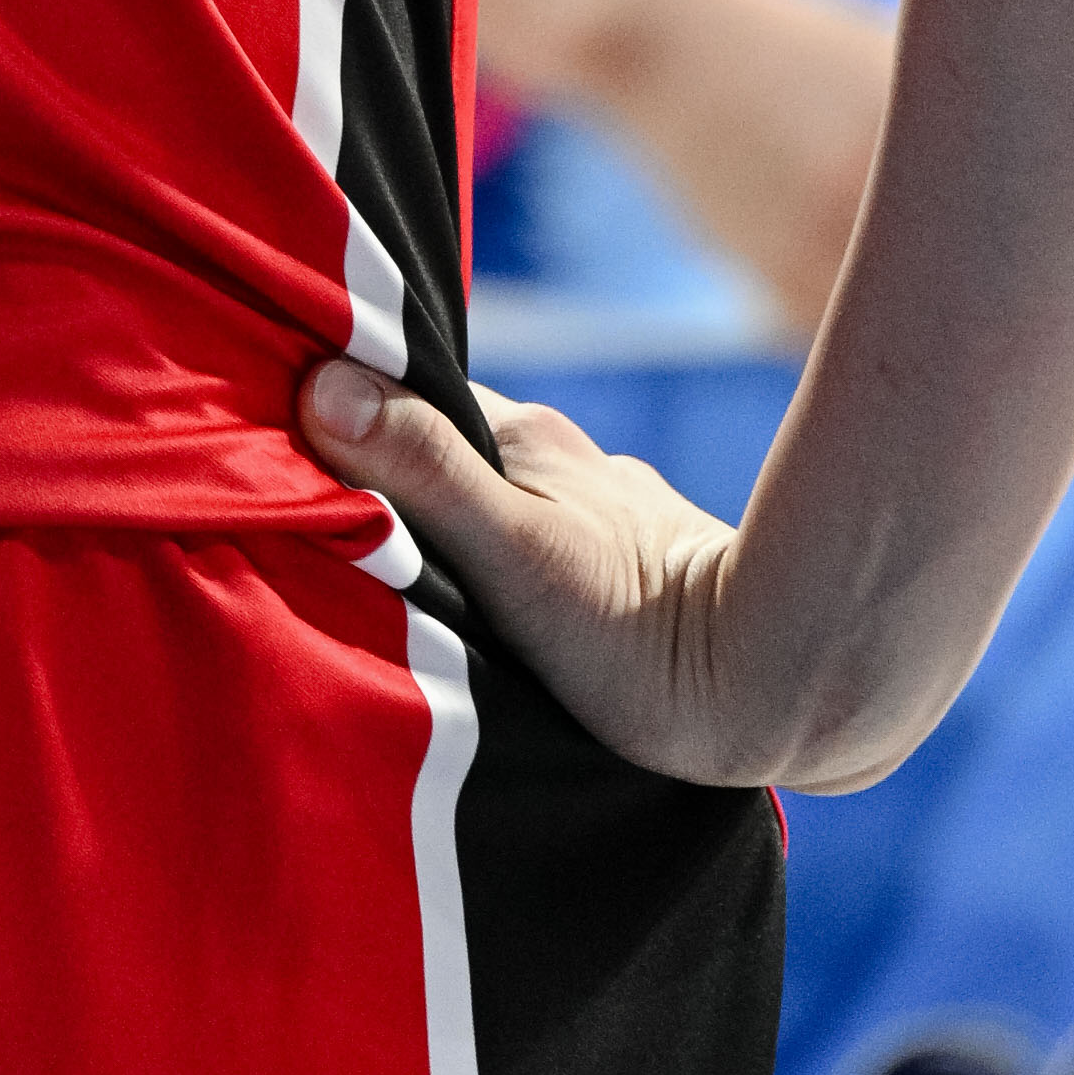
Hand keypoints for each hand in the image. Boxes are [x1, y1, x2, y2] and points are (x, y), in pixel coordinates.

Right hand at [298, 359, 782, 786]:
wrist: (787, 686)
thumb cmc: (642, 634)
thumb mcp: (514, 558)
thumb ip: (422, 474)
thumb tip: (324, 388)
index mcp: (521, 440)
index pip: (404, 402)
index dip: (347, 416)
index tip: (286, 443)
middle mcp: (564, 458)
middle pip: (450, 452)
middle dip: (397, 477)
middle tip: (337, 528)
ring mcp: (607, 507)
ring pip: (504, 500)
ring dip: (462, 527)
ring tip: (418, 585)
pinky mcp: (643, 559)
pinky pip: (552, 544)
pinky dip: (518, 563)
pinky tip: (512, 614)